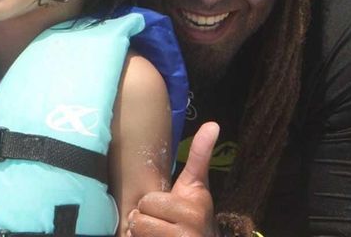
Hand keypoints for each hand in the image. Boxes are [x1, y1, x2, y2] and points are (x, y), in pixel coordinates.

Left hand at [129, 122, 219, 236]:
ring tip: (158, 233)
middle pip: (140, 219)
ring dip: (141, 234)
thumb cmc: (194, 211)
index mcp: (192, 210)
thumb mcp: (196, 184)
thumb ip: (200, 155)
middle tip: (160, 221)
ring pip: (137, 234)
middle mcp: (188, 233)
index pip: (148, 201)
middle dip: (145, 219)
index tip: (166, 207)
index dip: (152, 203)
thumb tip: (213, 124)